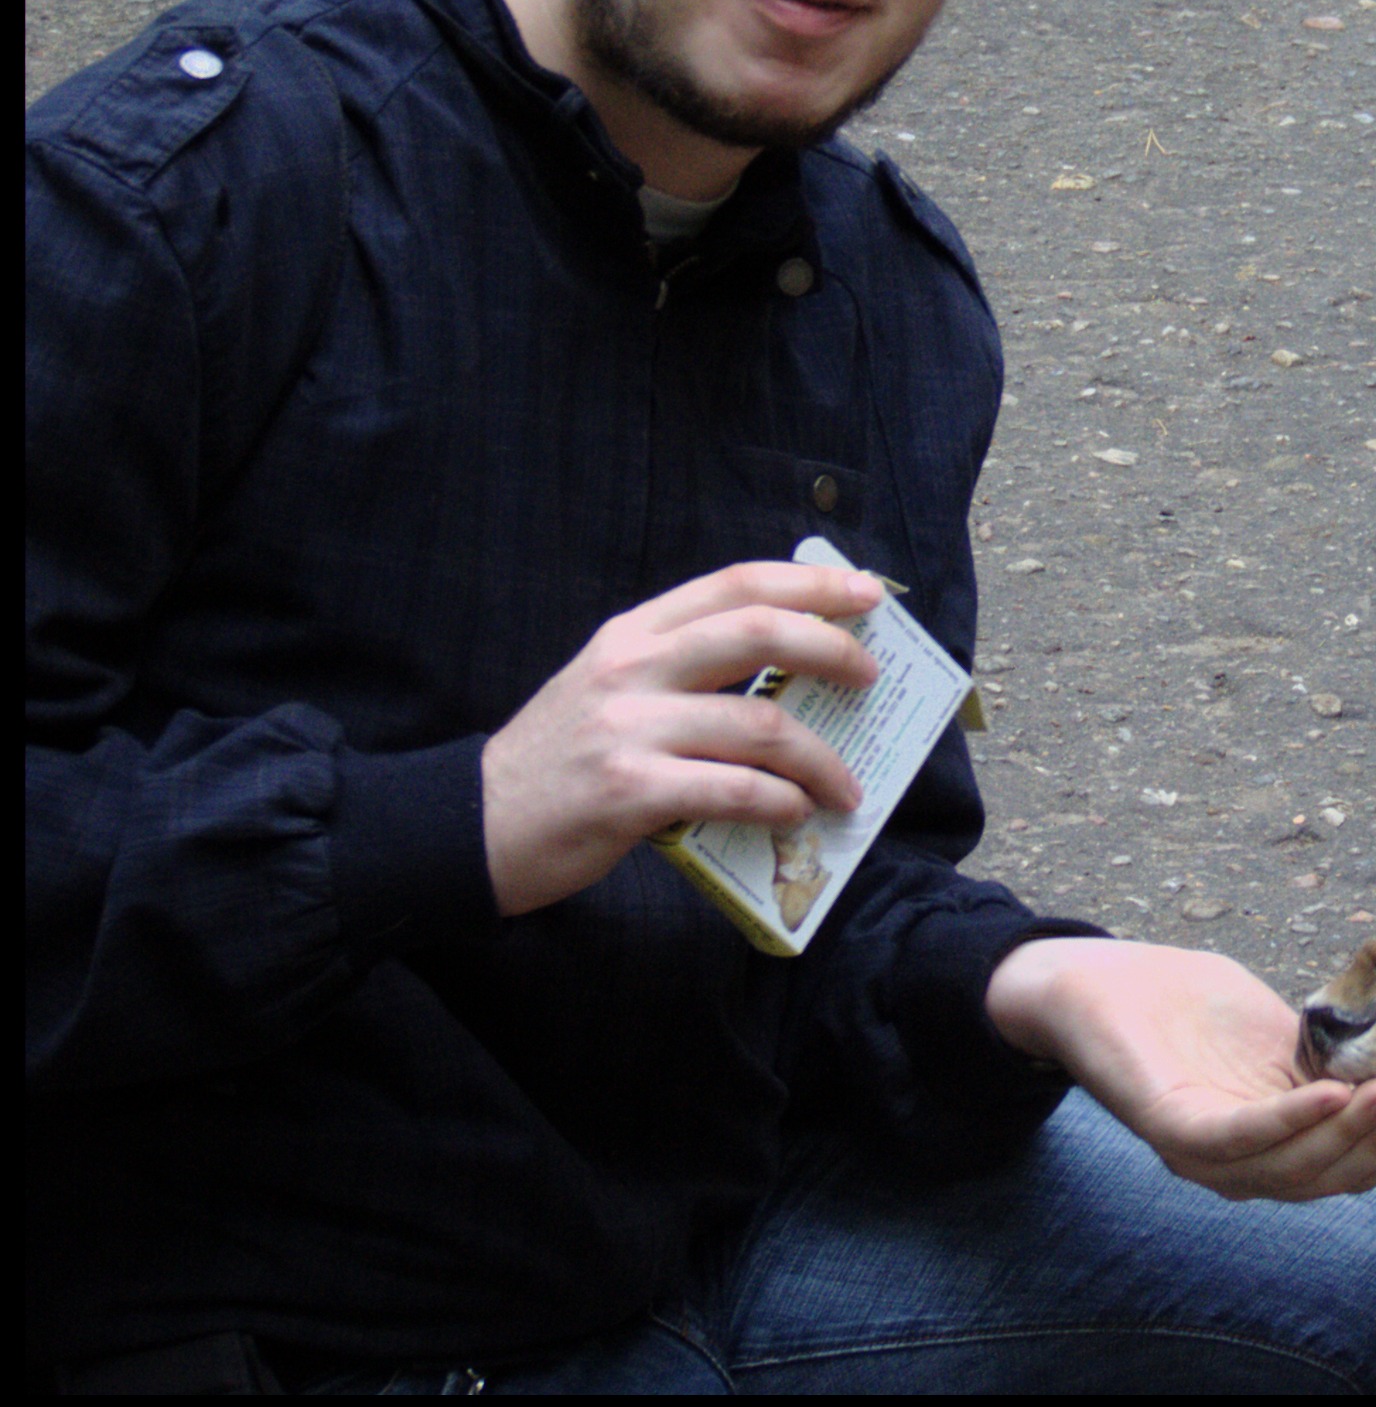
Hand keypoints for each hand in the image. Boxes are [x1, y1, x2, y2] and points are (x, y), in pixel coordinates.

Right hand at [480, 561, 880, 915]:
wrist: (474, 823)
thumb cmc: (562, 758)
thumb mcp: (611, 686)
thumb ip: (683, 667)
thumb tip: (792, 673)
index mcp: (634, 632)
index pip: (736, 584)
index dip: (810, 583)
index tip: (866, 591)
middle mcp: (632, 667)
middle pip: (759, 631)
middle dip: (832, 648)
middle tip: (870, 676)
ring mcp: (629, 728)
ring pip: (760, 723)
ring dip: (820, 758)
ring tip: (844, 786)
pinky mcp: (629, 793)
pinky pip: (733, 789)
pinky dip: (780, 801)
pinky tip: (796, 812)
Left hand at [986, 936, 1375, 1200]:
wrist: (1095, 977)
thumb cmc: (1184, 1000)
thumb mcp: (1272, 1033)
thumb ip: (1322, 1060)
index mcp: (1261, 1143)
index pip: (1336, 1167)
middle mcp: (1231, 1163)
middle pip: (1322, 1177)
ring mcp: (1198, 1150)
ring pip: (1289, 1168)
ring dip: (1352, 1135)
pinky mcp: (1168, 1125)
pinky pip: (1240, 1138)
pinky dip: (1292, 1120)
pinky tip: (1335, 1094)